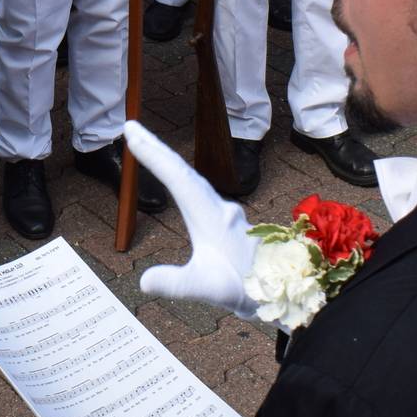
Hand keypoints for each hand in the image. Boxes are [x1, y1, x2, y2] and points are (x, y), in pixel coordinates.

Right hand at [123, 121, 260, 319]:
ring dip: (169, 160)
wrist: (284, 289)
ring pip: (192, 178)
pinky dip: (182, 176)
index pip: (178, 178)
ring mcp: (225, 213)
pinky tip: (178, 179)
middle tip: (131, 126)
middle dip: (156, 148)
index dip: (154, 156)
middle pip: (183, 171)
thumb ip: (176, 284)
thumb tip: (144, 282)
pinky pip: (199, 189)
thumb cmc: (247, 288)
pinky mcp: (227, 221)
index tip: (133, 133)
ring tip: (147, 146)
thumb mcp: (209, 290)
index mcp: (211, 217)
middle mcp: (219, 208)